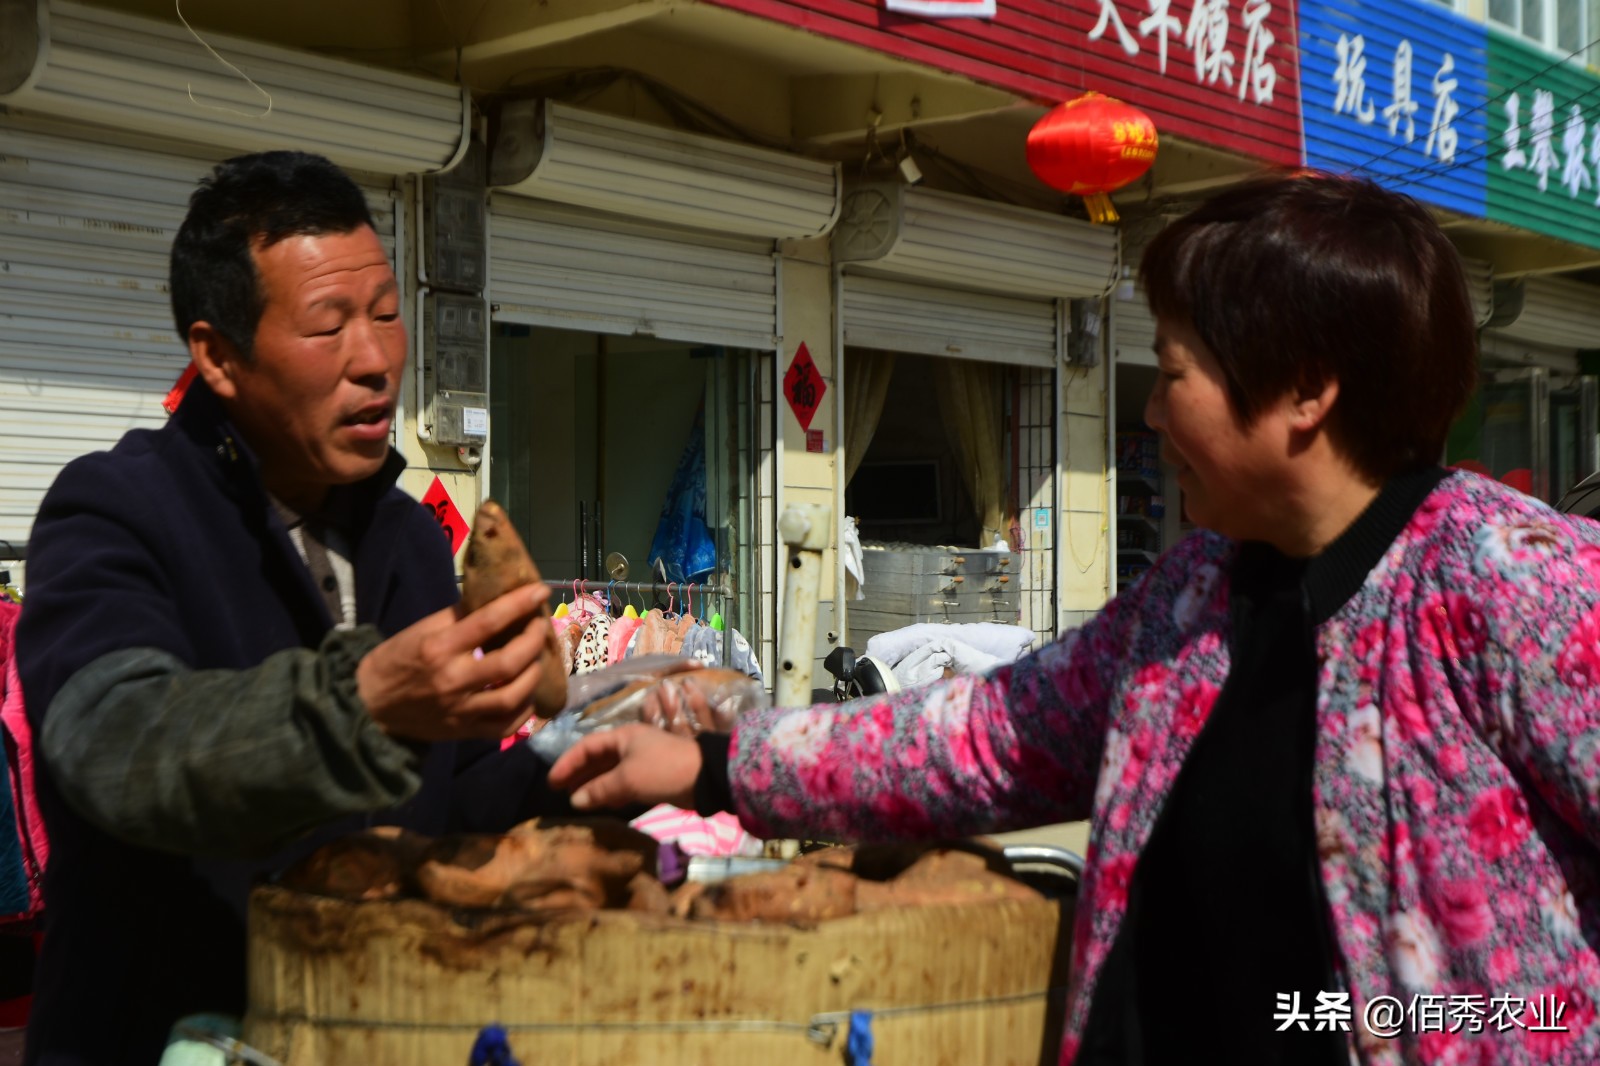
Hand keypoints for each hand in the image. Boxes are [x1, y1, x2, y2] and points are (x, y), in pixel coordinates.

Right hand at [356, 582, 557, 740]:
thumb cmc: (397, 660)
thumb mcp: (420, 630)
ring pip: (513, 697)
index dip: (518, 604)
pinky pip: (506, 727)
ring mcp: (461, 710)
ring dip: (534, 675)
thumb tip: (495, 600)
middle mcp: (453, 680)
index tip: (539, 591)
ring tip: (537, 659)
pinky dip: (525, 711)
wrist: (370, 706)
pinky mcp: (465, 732)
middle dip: (533, 641)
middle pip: (509, 663)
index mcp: (439, 648)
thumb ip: (458, 617)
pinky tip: (528, 693)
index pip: (488, 622)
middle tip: (540, 628)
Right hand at [547, 723, 701, 810]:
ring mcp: (642, 761)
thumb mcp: (627, 779)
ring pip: (610, 772)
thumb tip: (574, 800)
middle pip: (598, 758)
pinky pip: (624, 783)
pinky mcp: (652, 777)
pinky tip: (603, 804)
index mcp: (623, 736)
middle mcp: (630, 745)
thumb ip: (599, 789)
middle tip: (561, 792)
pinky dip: (611, 792)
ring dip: (594, 785)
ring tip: (577, 801)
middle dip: (579, 774)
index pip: (587, 746)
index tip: (552, 781)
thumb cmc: (663, 770)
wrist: (706, 778)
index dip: (568, 762)